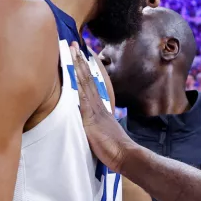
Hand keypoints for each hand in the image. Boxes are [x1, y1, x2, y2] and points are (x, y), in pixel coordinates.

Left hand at [71, 44, 136, 171]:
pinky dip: (79, 83)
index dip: (86, 70)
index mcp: (101, 109)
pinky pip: (83, 96)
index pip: (92, 85)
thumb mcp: (104, 135)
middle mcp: (99, 105)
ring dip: (78, 66)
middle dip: (80, 62)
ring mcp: (95, 109)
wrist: (126, 155)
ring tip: (73, 51)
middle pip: (88, 79)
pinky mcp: (91, 117)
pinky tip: (74, 72)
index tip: (82, 56)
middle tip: (74, 45)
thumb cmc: (116, 150)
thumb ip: (98, 127)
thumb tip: (93, 125)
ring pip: (86, 83)